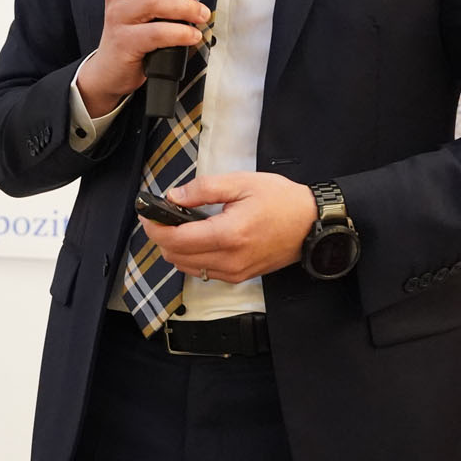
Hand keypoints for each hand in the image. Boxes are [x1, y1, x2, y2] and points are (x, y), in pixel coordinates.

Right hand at [76, 0, 210, 116]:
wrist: (111, 70)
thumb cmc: (139, 33)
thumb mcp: (158, 3)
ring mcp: (118, 16)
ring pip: (153, 0)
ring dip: (185, 6)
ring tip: (202, 16)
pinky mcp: (124, 42)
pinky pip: (155, 33)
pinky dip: (180, 33)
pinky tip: (192, 36)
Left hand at [140, 173, 316, 283]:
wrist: (312, 225)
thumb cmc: (281, 201)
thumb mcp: (241, 183)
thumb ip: (204, 189)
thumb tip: (174, 196)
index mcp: (229, 235)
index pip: (176, 239)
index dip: (155, 227)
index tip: (148, 213)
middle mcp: (230, 260)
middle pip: (176, 257)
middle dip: (162, 237)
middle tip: (162, 216)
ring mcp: (235, 272)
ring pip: (186, 267)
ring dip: (175, 248)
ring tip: (179, 225)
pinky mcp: (239, 277)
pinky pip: (204, 272)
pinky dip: (192, 257)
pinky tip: (198, 238)